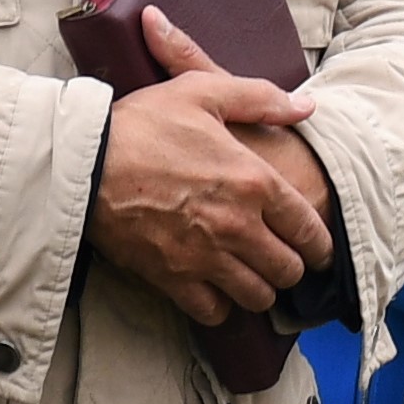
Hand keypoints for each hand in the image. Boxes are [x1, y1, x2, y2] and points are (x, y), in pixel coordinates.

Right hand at [90, 4, 334, 324]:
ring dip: (259, 289)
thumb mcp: (204, 92)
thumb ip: (261, 99)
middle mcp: (238, 226)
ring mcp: (206, 257)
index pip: (309, 228)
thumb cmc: (142, 123)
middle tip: (283, 262)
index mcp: (255, 182)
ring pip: (257, 297)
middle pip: (289, 270)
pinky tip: (215, 290)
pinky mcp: (172, 279)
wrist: (83, 162)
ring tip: (252, 277)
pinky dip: (219, 306)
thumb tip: (307, 106)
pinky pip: (214, 312)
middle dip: (291, 267)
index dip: (320, 244)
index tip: (318, 250)